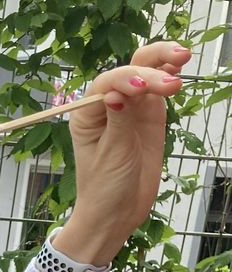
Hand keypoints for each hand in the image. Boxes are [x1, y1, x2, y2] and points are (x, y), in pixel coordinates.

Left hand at [53, 40, 191, 265]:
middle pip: (129, 70)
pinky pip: (158, 89)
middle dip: (151, 65)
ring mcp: (130, 108)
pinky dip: (168, 75)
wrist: (116, 214)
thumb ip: (119, 121)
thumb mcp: (112, 155)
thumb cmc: (104, 188)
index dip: (125, 79)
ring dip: (163, 61)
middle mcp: (108, 104)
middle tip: (173, 71)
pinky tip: (179, 67)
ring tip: (183, 57)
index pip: (107, 83)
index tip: (141, 88)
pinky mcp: (149, 116)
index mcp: (87, 113)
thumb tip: (118, 92)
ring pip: (145, 72)